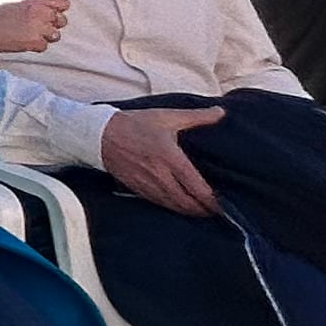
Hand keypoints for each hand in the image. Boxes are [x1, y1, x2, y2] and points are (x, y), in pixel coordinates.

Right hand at [0, 0, 73, 57]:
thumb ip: (35, 2)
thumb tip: (51, 10)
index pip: (63, 3)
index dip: (57, 9)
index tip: (49, 13)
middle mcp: (38, 11)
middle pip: (62, 20)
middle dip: (52, 24)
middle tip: (35, 26)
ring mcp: (37, 27)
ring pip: (55, 35)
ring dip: (44, 36)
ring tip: (26, 34)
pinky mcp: (32, 42)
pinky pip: (44, 46)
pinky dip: (35, 46)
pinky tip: (20, 40)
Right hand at [99, 105, 225, 217]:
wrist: (100, 135)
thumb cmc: (135, 124)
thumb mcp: (167, 117)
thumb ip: (197, 116)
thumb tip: (221, 112)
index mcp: (171, 158)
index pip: (197, 188)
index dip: (212, 201)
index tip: (224, 205)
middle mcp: (160, 175)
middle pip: (187, 203)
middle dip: (204, 210)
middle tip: (217, 212)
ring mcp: (148, 184)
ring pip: (174, 206)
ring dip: (190, 212)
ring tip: (202, 211)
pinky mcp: (138, 188)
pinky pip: (160, 204)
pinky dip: (174, 208)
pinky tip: (181, 206)